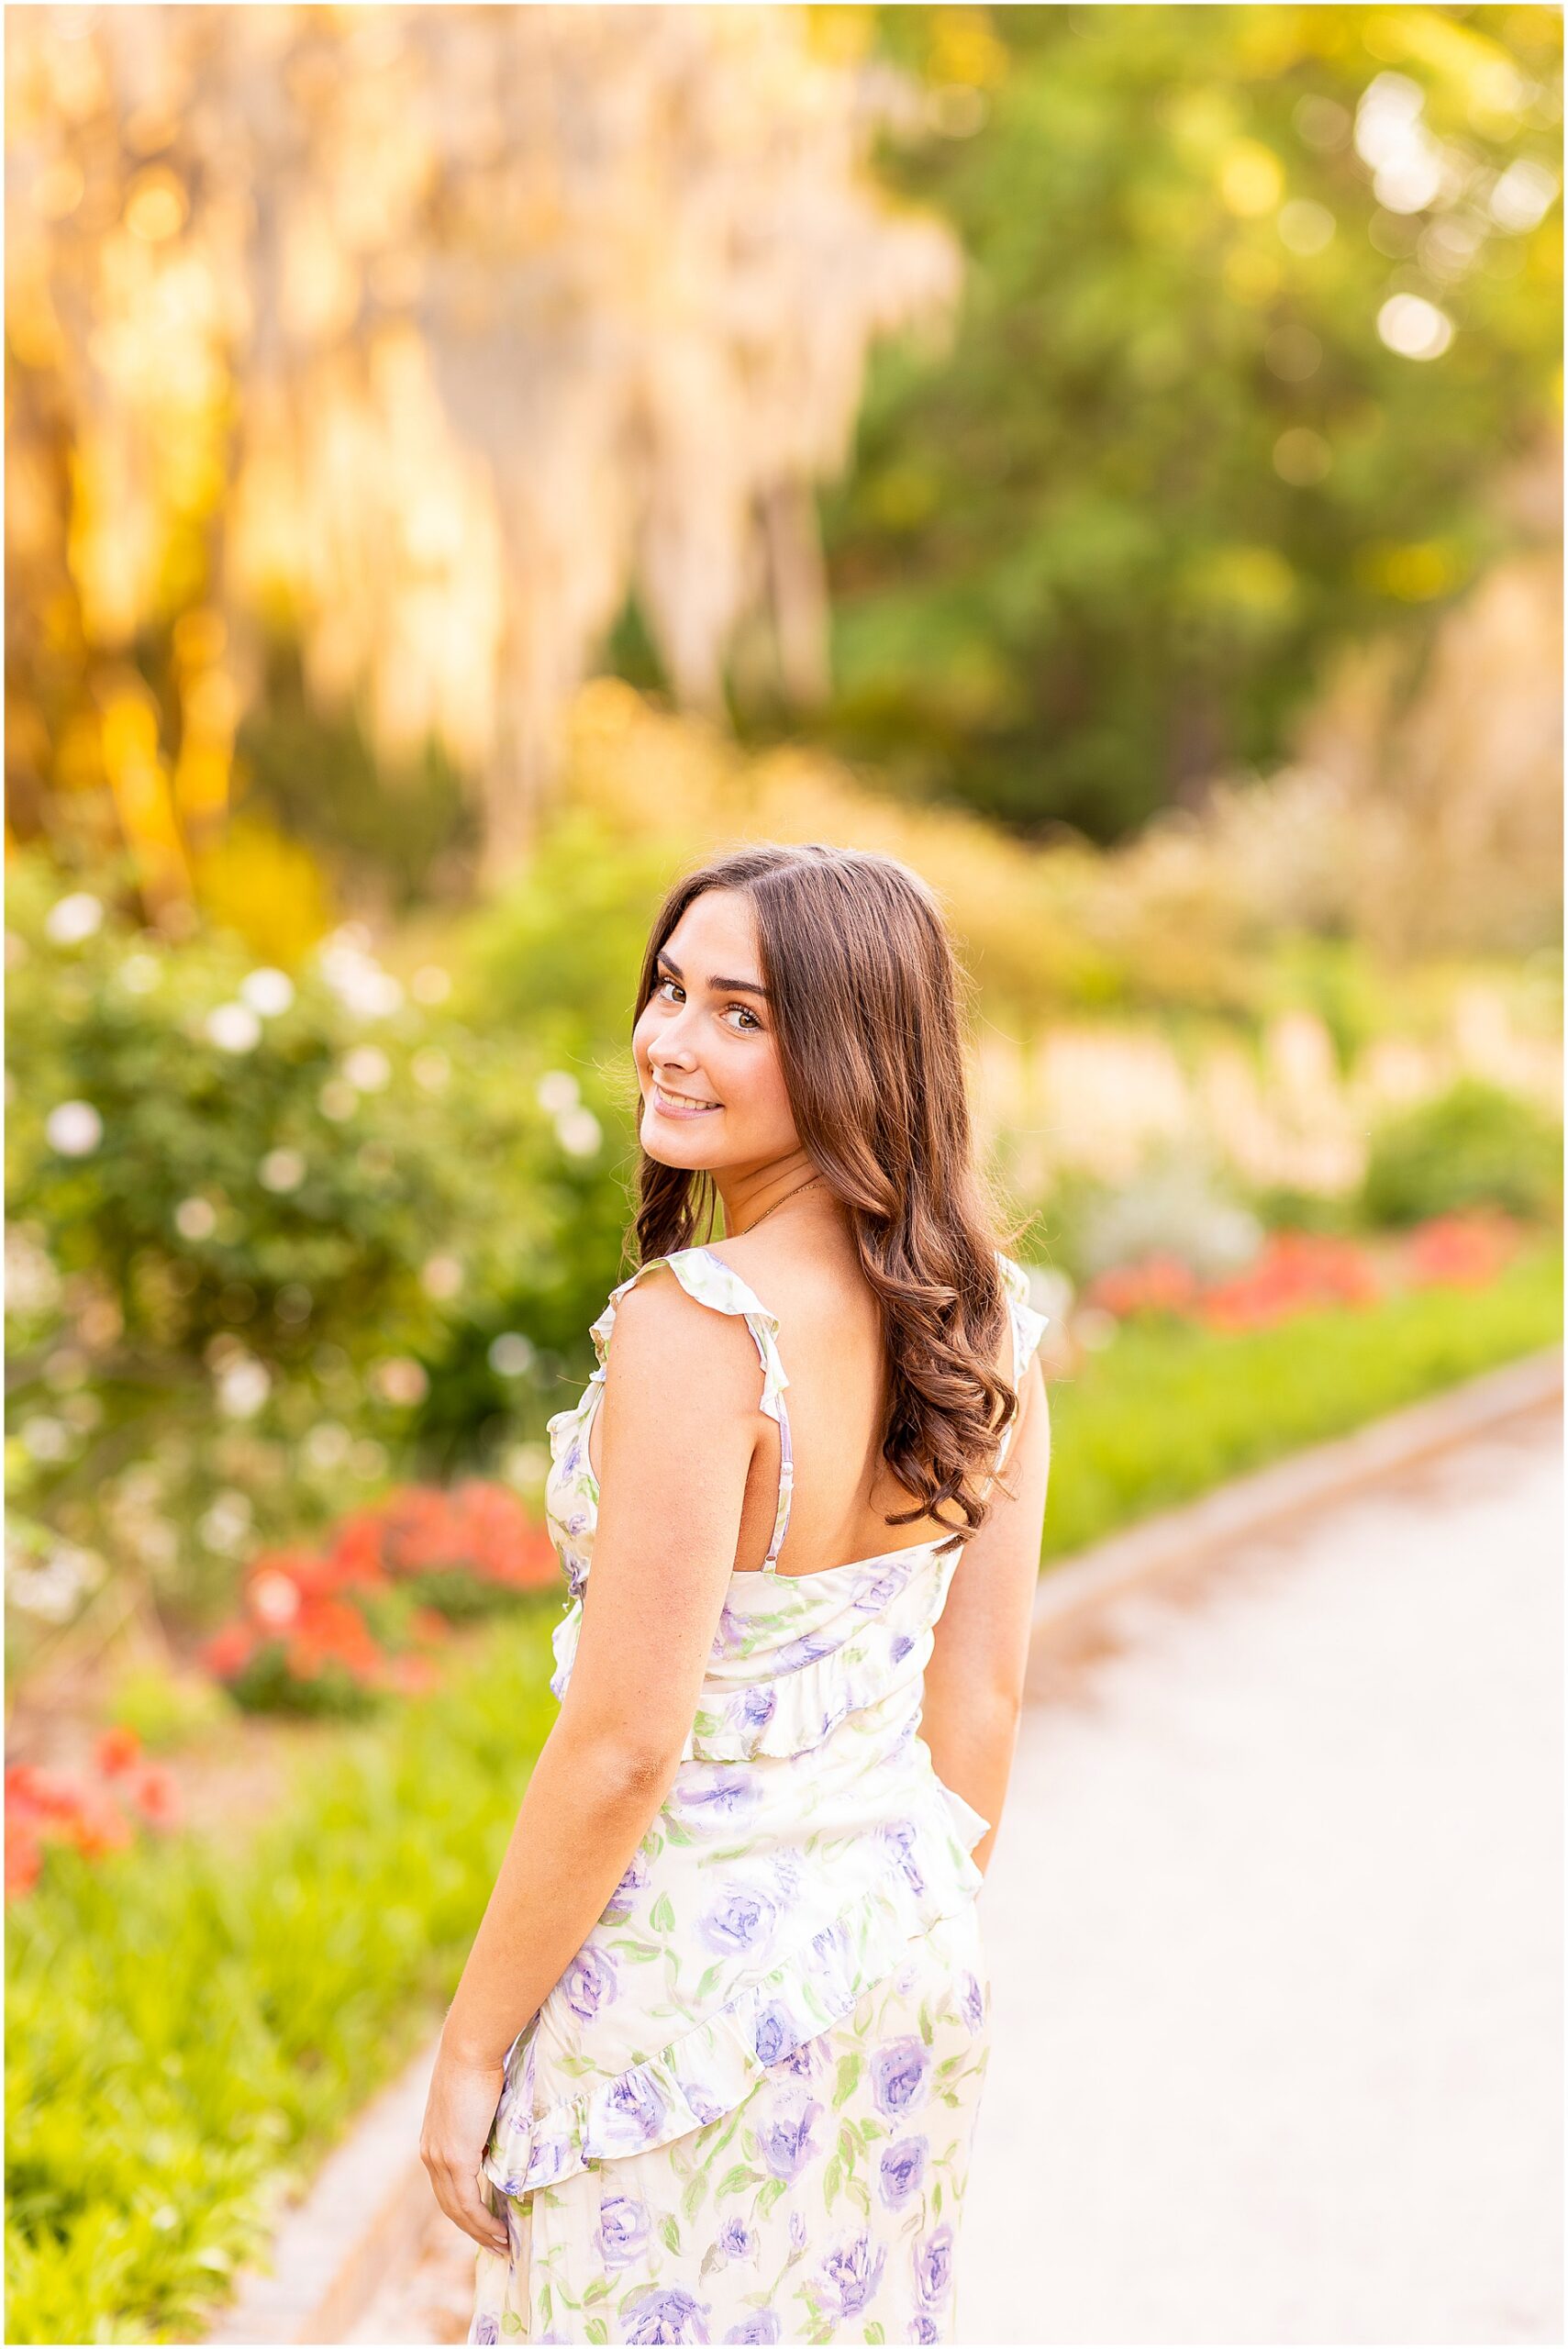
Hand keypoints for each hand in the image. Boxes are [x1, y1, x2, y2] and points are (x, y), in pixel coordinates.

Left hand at [419, 2038, 510, 2255]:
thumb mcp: (478, 2103)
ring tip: (502, 2245)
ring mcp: (440, 2158)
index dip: (465, 2210)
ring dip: (480, 2232)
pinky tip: (499, 2231)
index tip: (486, 2224)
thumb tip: (501, 2143)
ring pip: (457, 2209)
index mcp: (433, 2142)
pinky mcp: (455, 2158)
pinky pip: (468, 2202)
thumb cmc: (480, 2063)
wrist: (470, 2047)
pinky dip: (483, 2221)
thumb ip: (482, 2127)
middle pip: (449, 2205)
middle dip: (473, 2230)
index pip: (446, 2187)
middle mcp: (430, 2155)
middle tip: (497, 2245)